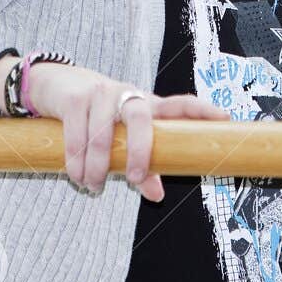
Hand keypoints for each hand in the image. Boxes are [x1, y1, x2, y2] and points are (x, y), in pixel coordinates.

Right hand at [24, 62, 227, 198]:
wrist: (55, 85)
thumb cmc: (99, 116)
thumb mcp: (122, 138)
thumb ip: (143, 166)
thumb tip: (157, 196)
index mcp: (148, 105)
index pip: (181, 104)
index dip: (203, 110)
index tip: (225, 118)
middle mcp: (129, 95)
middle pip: (142, 117)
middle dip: (141, 150)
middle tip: (136, 178)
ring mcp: (101, 93)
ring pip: (104, 133)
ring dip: (98, 166)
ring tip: (93, 185)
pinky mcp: (76, 99)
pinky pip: (78, 134)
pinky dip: (76, 159)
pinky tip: (76, 174)